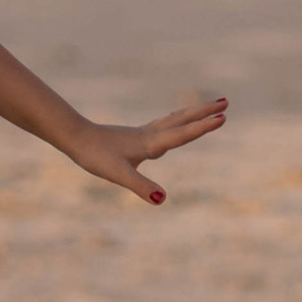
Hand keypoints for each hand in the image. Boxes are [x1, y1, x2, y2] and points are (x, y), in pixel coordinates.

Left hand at [60, 94, 227, 206]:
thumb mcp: (119, 175)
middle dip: (204, 112)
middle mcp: (150, 135)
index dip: (203, 127)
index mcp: (150, 144)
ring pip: (174, 119)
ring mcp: (143, 133)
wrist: (75, 137)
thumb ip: (141, 187)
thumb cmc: (96, 156)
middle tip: (226, 102)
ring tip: (209, 107)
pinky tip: (174, 125)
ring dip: (193, 113)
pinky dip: (177, 120)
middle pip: (183, 120)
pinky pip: (164, 124)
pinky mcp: (135, 135)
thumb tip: (162, 199)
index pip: (183, 134)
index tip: (223, 117)